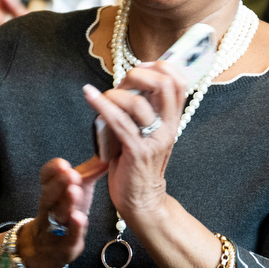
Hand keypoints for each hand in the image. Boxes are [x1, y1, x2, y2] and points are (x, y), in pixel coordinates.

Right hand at [16, 157, 100, 267]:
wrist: (50, 247)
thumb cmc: (67, 212)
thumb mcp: (79, 189)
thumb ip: (91, 171)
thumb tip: (107, 151)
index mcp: (52, 191)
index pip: (46, 178)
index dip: (52, 170)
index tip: (62, 163)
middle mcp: (50, 208)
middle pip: (49, 194)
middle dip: (59, 184)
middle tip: (71, 174)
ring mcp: (56, 228)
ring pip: (57, 215)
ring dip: (65, 203)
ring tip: (75, 192)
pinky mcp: (66, 245)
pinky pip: (68, 236)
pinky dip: (74, 228)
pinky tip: (80, 219)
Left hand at [81, 61, 184, 223]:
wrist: (142, 201)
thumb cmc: (138, 165)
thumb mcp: (147, 134)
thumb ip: (143, 111)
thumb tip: (127, 85)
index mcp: (172, 120)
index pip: (180, 82)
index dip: (161, 66)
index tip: (141, 67)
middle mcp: (167, 127)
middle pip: (165, 84)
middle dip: (139, 74)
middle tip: (122, 83)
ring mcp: (154, 140)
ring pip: (139, 103)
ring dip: (115, 94)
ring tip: (101, 97)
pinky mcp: (137, 152)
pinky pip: (119, 122)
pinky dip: (101, 104)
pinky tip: (88, 94)